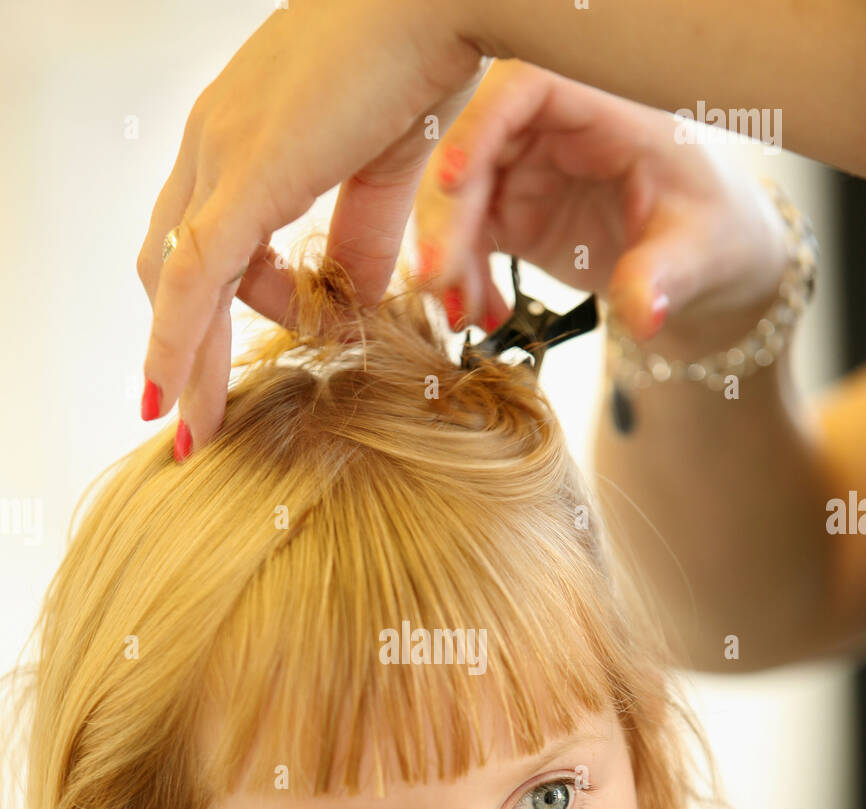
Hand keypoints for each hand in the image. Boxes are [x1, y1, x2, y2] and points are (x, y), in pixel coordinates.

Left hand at [137, 0, 486, 456]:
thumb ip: (360, 238)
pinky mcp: (246, 173)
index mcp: (240, 134)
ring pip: (178, 281)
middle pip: (172, 264)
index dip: (202, 308)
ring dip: (184, 362)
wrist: (440, 0)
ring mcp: (221, 151)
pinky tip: (178, 397)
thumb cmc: (419, 61)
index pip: (199, 237)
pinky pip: (196, 275)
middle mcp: (213, 140)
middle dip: (177, 345)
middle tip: (186, 413)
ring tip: (197, 428)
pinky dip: (180, 342)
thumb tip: (351, 299)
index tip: (223, 364)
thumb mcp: (382, 174)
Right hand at [413, 60, 791, 357]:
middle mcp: (556, 128)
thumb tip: (643, 315)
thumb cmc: (716, 236)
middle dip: (447, 212)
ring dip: (446, 253)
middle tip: (438, 279)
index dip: (483, 125)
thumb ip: (664, 278)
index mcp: (607, 106)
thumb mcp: (701, 255)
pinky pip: (464, 236)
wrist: (705, 269)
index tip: (457, 179)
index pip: (529, 88)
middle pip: (475, 143)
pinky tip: (479, 316)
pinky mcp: (512, 211)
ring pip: (457, 194)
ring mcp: (527, 168)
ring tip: (462, 313)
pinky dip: (461, 277)